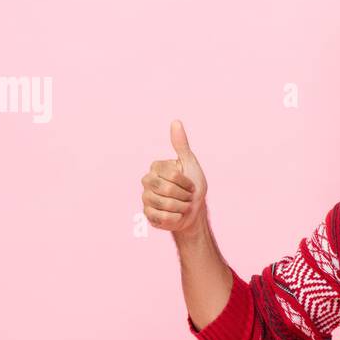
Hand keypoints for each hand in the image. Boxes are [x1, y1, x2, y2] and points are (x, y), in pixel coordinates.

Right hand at [142, 120, 206, 234]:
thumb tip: (176, 122)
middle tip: (187, 196)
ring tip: (182, 205)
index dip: (187, 182)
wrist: (194, 211)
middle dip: (184, 195)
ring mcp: (145, 198)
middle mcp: (147, 181)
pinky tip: (176, 215)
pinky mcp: (147, 214)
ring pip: (165, 204)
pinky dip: (175, 218)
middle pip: (166, 189)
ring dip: (181, 207)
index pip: (173, 175)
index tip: (190, 185)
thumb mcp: (190, 164)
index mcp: (156, 168)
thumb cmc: (193, 186)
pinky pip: (162, 217)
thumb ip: (181, 145)